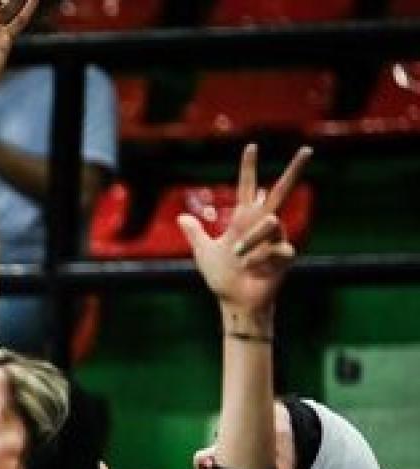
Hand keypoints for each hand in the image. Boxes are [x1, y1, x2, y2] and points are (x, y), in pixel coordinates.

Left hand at [179, 144, 311, 322]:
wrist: (234, 301)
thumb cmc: (222, 278)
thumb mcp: (204, 252)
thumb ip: (196, 233)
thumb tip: (182, 216)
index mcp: (243, 220)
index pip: (247, 188)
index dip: (248, 168)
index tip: (250, 147)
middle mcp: (263, 225)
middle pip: (281, 191)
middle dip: (294, 170)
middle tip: (307, 149)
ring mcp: (276, 238)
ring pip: (271, 223)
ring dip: (250, 242)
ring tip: (239, 258)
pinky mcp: (286, 254)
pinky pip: (275, 248)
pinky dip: (257, 261)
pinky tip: (253, 271)